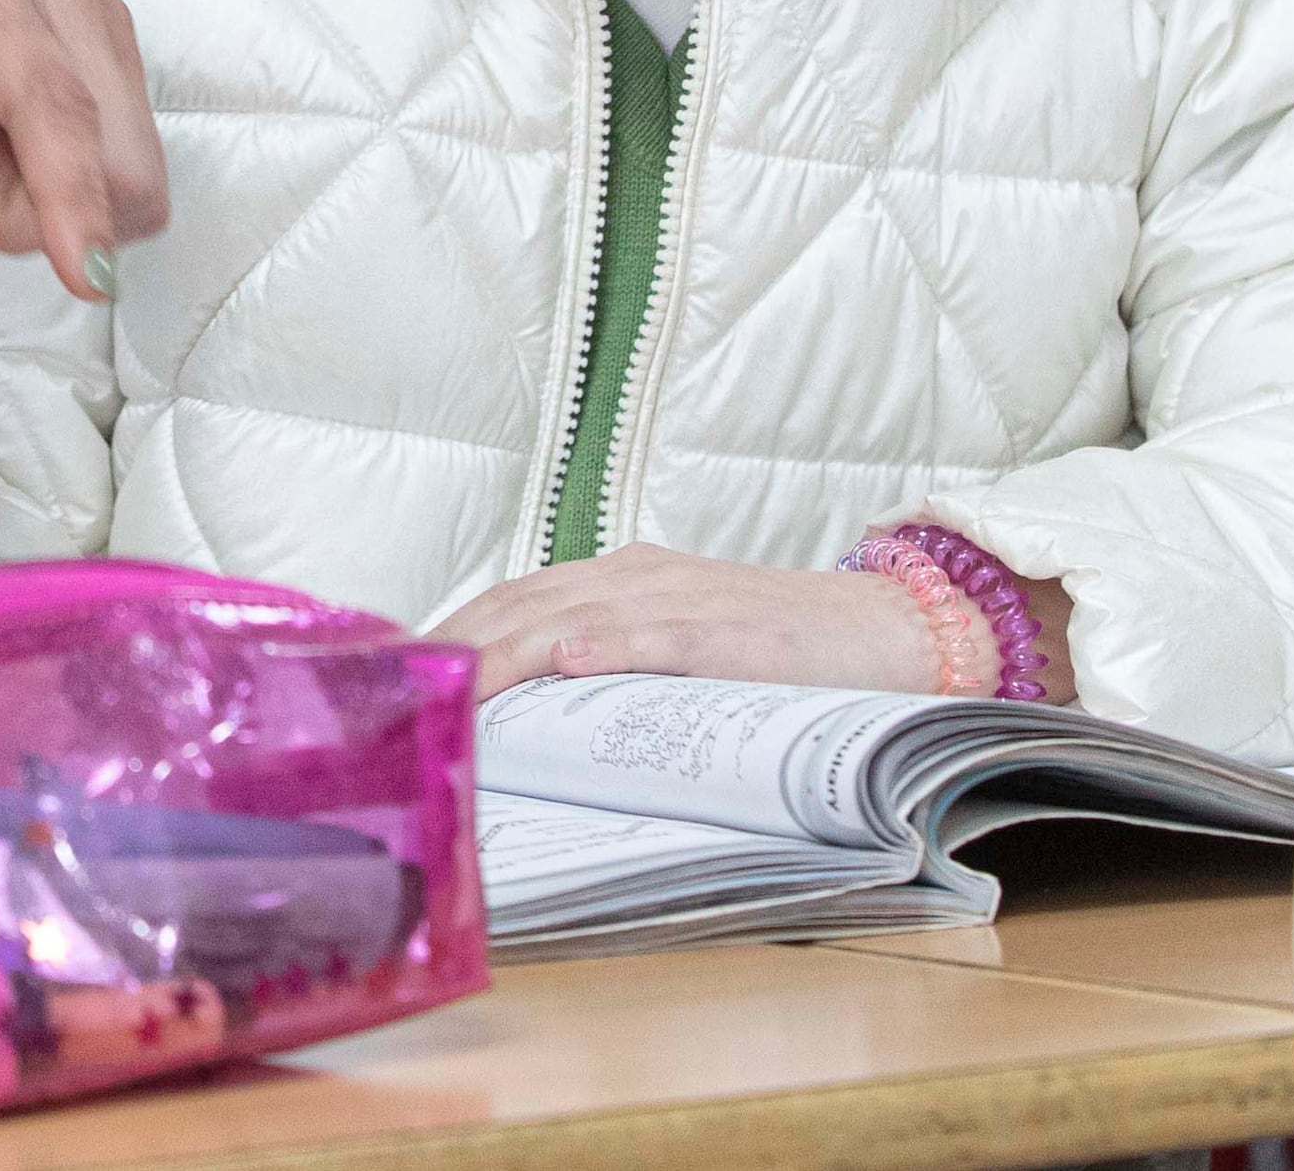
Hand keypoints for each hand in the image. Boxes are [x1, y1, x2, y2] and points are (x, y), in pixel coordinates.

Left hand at [0, 0, 165, 300]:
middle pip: (109, 150)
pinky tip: (6, 146)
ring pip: (129, 167)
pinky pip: (121, 162)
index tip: (87, 276)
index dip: (73, 189)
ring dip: (54, 199)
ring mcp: (92, 25)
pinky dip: (67, 184)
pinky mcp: (106, 54)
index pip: (47, 97)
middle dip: (41, 209)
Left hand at [433, 543, 1024, 700]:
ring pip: (570, 612)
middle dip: (452, 647)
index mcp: (622, 580)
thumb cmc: (787, 653)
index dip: (449, 634)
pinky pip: (660, 633)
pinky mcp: (735, 631)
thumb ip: (615, 669)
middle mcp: (640, 577)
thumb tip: (539, 716)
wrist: (897, 632)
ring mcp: (685, 599)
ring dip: (503, 650)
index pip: (511, 600)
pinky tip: (569, 660)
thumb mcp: (684, 651)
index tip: (396, 676)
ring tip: (449, 688)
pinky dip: (610, 643)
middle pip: (519, 602)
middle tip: (396, 696)